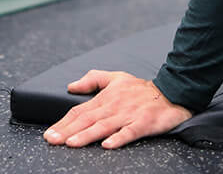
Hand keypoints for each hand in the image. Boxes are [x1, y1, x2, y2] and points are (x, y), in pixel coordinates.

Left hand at [43, 70, 191, 149]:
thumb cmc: (141, 88)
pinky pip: (130, 132)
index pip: (80, 111)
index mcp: (106, 97)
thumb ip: (93, 79)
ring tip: (71, 143)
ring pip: (104, 126)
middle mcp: (114, 106)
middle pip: (87, 120)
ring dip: (86, 135)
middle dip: (68, 131)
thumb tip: (70, 86)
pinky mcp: (144, 123)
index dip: (64, 122)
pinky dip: (118, 138)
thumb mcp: (116, 77)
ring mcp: (129, 115)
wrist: (172, 91)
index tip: (49, 133)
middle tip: (52, 140)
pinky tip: (107, 145)